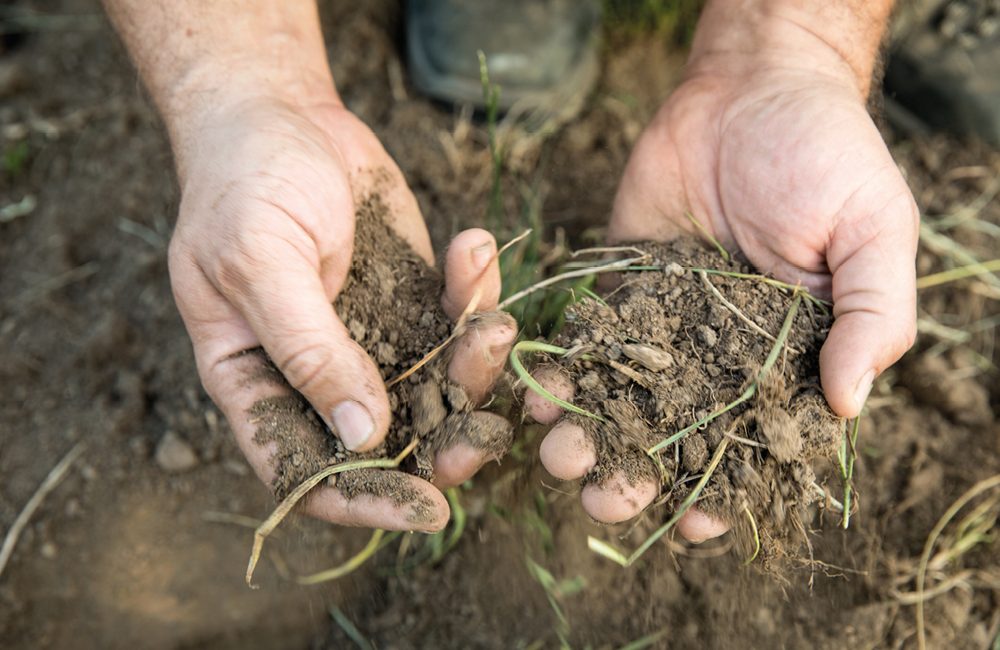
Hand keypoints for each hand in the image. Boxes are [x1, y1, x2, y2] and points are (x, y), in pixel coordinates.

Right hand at [168, 95, 515, 531]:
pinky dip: (476, 294)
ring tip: (492, 322)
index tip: (425, 511)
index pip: (307, 470)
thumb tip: (363, 435)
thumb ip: (309, 350)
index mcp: (258, 383)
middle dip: (444, 444)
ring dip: (475, 365)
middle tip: (488, 435)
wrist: (279, 113)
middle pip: (389, 442)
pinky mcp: (414, 299)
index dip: (363, 499)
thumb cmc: (244, 184)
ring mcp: (373, 339)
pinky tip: (475, 247)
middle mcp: (320, 374)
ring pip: (438, 386)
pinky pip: (458, 320)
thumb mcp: (261, 264)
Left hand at [532, 29, 917, 541]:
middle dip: (641, 473)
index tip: (695, 528)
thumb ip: (867, 317)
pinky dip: (564, 370)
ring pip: (625, 397)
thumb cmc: (828, 156)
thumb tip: (846, 405)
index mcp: (792, 357)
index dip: (731, 491)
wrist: (752, 86)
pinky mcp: (624, 287)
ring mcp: (671, 324)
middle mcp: (726, 354)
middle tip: (604, 499)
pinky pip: (590, 338)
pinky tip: (538, 398)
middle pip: (679, 434)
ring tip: (559, 458)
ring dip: (591, 434)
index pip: (761, 444)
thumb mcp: (872, 234)